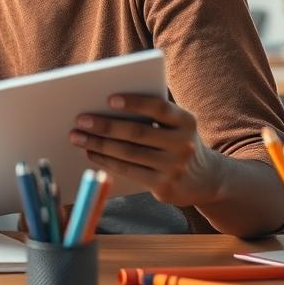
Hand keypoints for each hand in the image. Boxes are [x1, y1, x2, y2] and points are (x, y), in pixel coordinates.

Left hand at [71, 94, 221, 206]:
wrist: (206, 179)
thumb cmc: (178, 142)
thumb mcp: (176, 126)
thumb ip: (152, 115)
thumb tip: (104, 106)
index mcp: (186, 122)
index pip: (159, 108)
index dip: (134, 103)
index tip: (109, 99)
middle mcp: (183, 144)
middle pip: (137, 132)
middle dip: (105, 126)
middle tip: (80, 120)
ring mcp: (174, 167)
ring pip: (128, 153)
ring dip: (98, 144)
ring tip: (77, 136)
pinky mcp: (164, 186)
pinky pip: (128, 170)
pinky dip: (106, 161)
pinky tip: (91, 153)